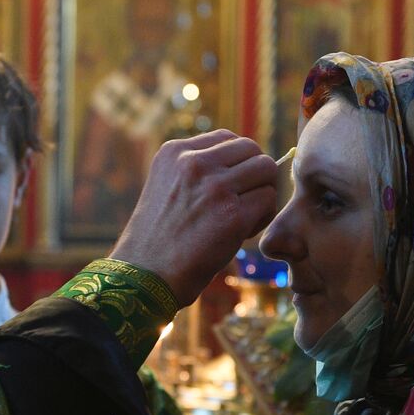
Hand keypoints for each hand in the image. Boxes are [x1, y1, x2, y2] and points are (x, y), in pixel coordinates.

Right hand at [111, 130, 276, 305]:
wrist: (145, 276)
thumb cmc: (157, 239)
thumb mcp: (167, 187)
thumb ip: (197, 171)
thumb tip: (247, 163)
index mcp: (174, 152)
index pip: (226, 138)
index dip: (237, 162)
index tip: (229, 186)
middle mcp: (194, 162)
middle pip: (251, 149)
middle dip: (254, 175)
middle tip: (242, 202)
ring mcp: (215, 186)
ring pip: (266, 170)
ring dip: (261, 194)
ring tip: (242, 218)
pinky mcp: (233, 214)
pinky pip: (268, 200)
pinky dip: (262, 217)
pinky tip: (242, 233)